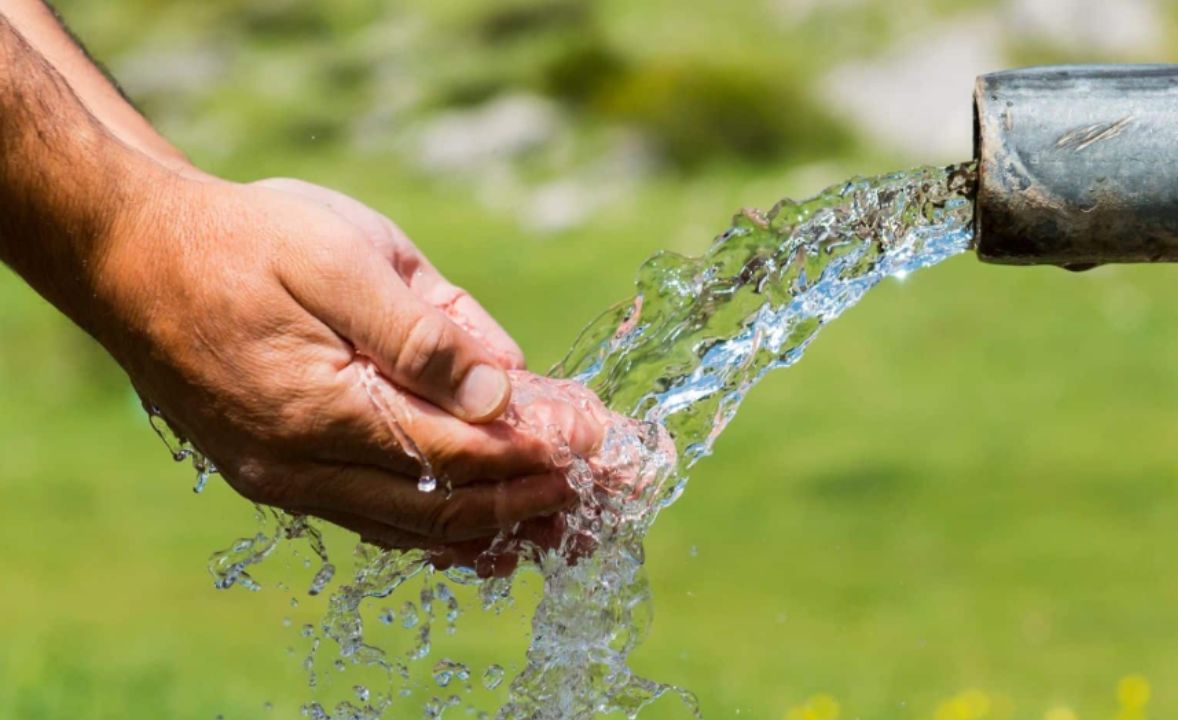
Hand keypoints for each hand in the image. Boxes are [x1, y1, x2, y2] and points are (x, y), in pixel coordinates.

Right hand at [89, 167, 603, 558]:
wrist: (132, 255)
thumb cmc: (243, 239)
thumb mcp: (343, 256)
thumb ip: (425, 332)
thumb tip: (503, 391)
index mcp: (323, 409)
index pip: (459, 454)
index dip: (537, 452)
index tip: (600, 443)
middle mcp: (302, 467)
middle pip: (445, 506)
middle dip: (533, 496)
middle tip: (604, 486)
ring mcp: (286, 480)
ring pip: (414, 527)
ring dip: (496, 522)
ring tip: (566, 516)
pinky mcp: (278, 476)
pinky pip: (377, 520)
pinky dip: (441, 526)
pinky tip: (487, 529)